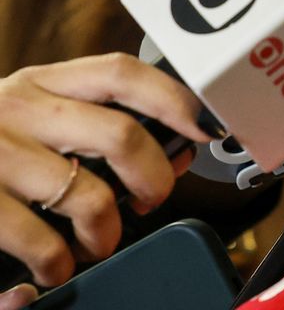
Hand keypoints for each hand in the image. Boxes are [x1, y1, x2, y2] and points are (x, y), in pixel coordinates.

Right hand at [0, 53, 213, 287]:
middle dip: (153, 178)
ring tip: (95, 243)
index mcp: (41, 82)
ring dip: (105, 233)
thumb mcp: (37, 121)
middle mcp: (16, 108)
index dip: (176, 98)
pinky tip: (52, 266)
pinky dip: (58, 263)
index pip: (122, 73)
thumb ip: (99, 127)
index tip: (208, 126)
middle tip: (150, 202)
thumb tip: (179, 150)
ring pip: (88, 195)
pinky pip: (38, 240)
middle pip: (121, 135)